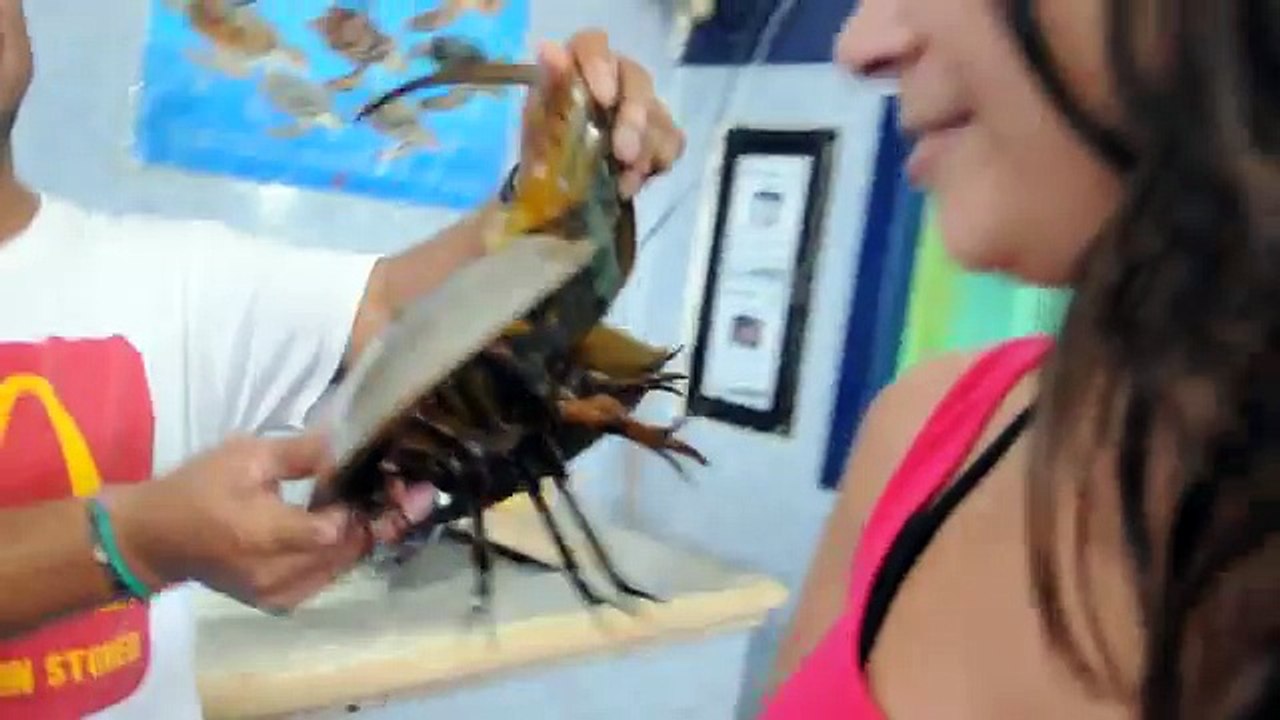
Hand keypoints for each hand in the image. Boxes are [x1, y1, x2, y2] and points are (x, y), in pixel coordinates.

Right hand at [103, 433, 423, 612]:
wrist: (153, 539)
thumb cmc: (197, 489)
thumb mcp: (245, 456)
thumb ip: (301, 454)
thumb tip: (347, 443)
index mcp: (264, 535)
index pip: (335, 529)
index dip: (371, 506)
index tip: (399, 481)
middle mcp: (276, 575)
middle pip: (347, 551)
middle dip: (381, 521)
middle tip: (409, 492)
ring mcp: (278, 595)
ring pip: (341, 566)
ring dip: (367, 537)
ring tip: (389, 504)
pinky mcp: (278, 602)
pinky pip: (325, 576)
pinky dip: (343, 552)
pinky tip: (355, 526)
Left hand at [526, 30, 684, 198]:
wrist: (557, 183)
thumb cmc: (546, 143)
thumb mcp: (539, 120)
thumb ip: (549, 86)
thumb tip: (548, 49)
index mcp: (581, 64)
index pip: (594, 44)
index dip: (601, 65)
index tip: (604, 98)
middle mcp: (617, 75)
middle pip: (637, 79)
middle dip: (634, 118)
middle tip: (624, 154)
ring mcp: (643, 103)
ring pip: (659, 115)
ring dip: (645, 150)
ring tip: (622, 181)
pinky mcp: (660, 132)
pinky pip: (673, 141)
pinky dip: (657, 163)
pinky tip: (631, 182)